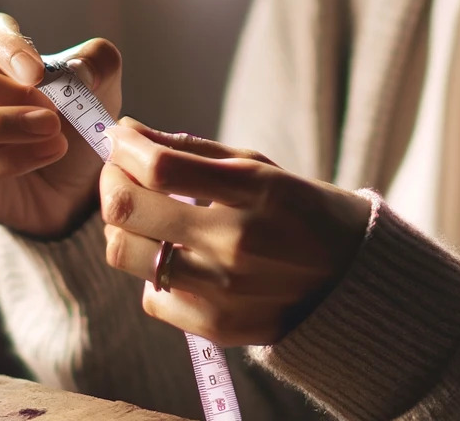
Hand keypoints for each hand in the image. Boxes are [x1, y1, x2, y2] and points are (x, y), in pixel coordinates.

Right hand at [0, 12, 122, 237]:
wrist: (75, 186)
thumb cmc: (75, 127)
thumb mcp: (101, 89)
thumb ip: (98, 63)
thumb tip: (81, 69)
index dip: (8, 47)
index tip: (39, 73)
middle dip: (5, 93)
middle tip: (53, 112)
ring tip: (51, 131)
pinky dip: (5, 164)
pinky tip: (46, 155)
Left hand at [101, 119, 371, 345]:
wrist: (349, 278)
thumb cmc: (300, 209)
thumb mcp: (259, 166)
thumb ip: (191, 150)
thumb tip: (129, 133)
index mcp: (253, 190)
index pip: (160, 167)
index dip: (124, 148)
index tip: (118, 138)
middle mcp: (234, 241)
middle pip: (130, 211)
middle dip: (110, 181)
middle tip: (117, 171)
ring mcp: (222, 289)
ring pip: (126, 254)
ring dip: (120, 227)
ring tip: (139, 213)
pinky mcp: (214, 325)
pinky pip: (151, 295)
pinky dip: (151, 271)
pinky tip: (173, 256)